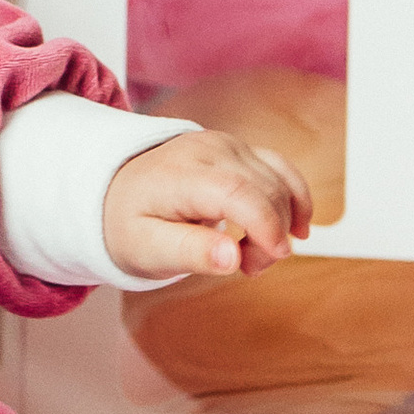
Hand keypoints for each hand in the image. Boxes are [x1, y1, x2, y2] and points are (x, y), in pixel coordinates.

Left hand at [101, 129, 309, 282]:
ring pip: (278, 181)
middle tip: (249, 268)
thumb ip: (190, 253)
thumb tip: (232, 258)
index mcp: (181, 173)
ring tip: (254, 253)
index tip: (270, 260)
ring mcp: (225, 145)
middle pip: (265, 190)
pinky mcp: (238, 149)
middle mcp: (207, 150)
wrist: (116, 192)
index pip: (240, 192)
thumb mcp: (148, 249)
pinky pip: (280, 169)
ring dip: (282, 223)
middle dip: (272, 236)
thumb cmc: (131, 224)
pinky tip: (296, 228)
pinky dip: (294, 198)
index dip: (267, 227)